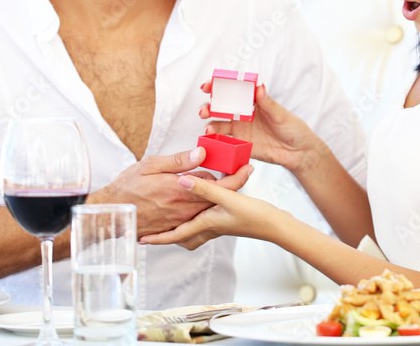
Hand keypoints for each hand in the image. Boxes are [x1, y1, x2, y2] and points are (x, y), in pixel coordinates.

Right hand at [88, 147, 250, 237]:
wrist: (110, 214)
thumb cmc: (128, 187)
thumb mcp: (151, 165)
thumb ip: (178, 160)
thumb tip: (202, 152)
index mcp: (180, 189)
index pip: (218, 184)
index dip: (236, 176)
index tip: (248, 168)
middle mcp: (184, 208)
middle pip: (219, 198)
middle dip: (230, 184)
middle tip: (239, 170)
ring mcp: (181, 220)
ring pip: (209, 208)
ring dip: (216, 196)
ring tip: (215, 181)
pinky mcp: (176, 228)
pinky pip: (197, 219)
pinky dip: (202, 208)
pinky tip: (199, 199)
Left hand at [139, 170, 278, 246]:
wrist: (276, 227)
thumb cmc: (255, 216)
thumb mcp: (228, 199)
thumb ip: (204, 189)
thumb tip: (183, 181)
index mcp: (207, 223)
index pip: (176, 234)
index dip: (159, 237)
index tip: (143, 239)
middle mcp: (211, 228)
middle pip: (184, 238)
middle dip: (168, 238)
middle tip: (153, 236)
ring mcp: (220, 228)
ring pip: (194, 234)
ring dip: (182, 233)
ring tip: (172, 227)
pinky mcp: (229, 223)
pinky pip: (205, 228)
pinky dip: (197, 224)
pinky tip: (202, 213)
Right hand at [199, 82, 321, 172]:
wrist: (298, 152)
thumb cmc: (293, 129)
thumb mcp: (281, 115)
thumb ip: (268, 103)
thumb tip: (259, 87)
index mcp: (252, 102)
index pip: (233, 90)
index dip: (218, 86)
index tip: (208, 85)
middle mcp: (243, 114)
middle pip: (221, 107)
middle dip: (209, 106)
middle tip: (205, 110)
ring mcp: (240, 129)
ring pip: (219, 124)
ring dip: (210, 124)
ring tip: (209, 129)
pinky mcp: (240, 144)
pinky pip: (224, 142)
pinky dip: (216, 141)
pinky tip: (212, 141)